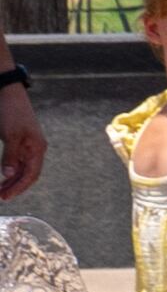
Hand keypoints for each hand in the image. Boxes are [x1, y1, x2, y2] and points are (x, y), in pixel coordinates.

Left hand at [0, 78, 37, 200]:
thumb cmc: (12, 113)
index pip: (31, 174)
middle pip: (28, 174)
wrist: (8, 94)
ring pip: (22, 169)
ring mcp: (28, 145)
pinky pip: (17, 161)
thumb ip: (11, 156)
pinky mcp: (19, 141)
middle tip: (1, 197)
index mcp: (37, 148)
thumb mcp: (11, 135)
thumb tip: (9, 174)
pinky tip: (4, 176)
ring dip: (12, 180)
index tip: (5, 197)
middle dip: (15, 187)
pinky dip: (10, 170)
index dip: (19, 187)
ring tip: (0, 190)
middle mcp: (35, 149)